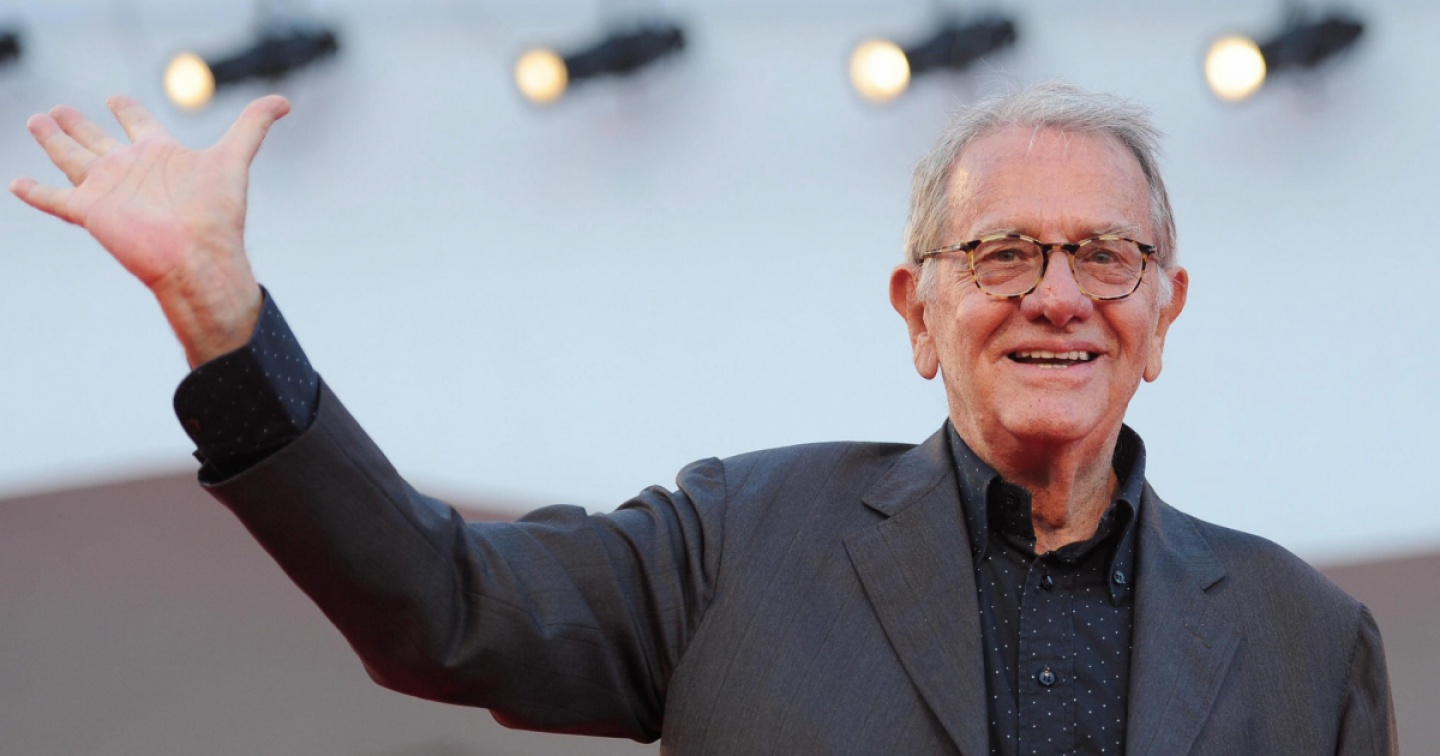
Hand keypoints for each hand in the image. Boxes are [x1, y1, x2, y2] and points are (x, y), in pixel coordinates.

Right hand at [11, 95, 290, 366]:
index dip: (128, 110)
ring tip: (38, 122)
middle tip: (59, 109)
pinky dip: (35, 191)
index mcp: (160, 154)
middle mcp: (131, 169)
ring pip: (71, 158)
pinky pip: (54, 198)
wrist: (199, 257)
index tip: (116, 98)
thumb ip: (254, 125)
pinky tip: (16, 183)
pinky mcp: (91, 212)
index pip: (139, 124)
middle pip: (97, 139)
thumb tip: (284, 100)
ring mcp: (109, 190)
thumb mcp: (234, 158)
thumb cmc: (217, 213)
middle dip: (78, 124)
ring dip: (54, 141)